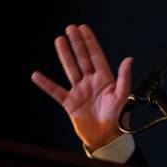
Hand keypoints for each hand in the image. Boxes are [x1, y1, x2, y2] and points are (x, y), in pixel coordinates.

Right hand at [31, 24, 132, 151]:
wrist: (106, 138)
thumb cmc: (117, 118)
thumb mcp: (122, 96)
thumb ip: (124, 77)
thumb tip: (129, 59)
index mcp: (104, 79)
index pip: (95, 55)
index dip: (89, 41)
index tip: (83, 28)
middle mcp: (91, 82)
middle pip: (81, 58)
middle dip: (76, 43)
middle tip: (70, 28)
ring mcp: (80, 91)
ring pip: (70, 69)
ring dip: (64, 55)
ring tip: (59, 40)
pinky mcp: (70, 103)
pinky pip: (55, 91)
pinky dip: (46, 84)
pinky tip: (37, 75)